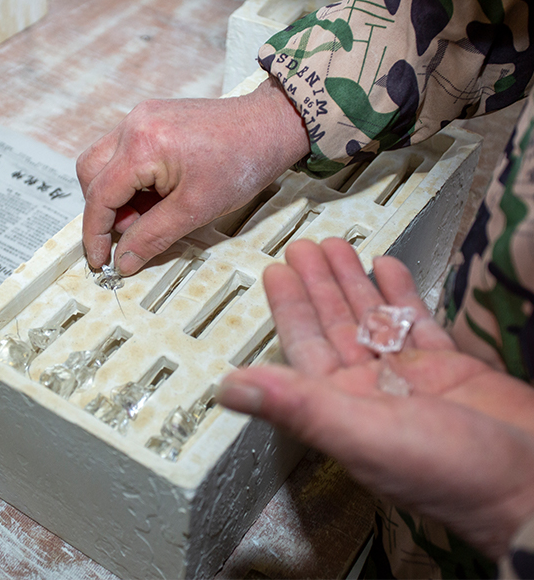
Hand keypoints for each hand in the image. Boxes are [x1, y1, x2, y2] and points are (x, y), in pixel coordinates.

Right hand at [77, 77, 308, 274]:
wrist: (270, 126)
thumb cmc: (242, 162)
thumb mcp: (195, 210)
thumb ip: (152, 236)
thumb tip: (123, 260)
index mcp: (142, 145)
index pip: (99, 195)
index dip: (95, 233)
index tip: (99, 259)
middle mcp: (134, 125)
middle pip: (91, 173)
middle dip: (104, 211)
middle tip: (130, 233)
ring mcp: (141, 117)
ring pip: (104, 162)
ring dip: (117, 195)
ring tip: (150, 213)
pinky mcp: (151, 118)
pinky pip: (124, 152)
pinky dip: (131, 179)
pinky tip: (158, 195)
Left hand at [217, 238, 533, 558]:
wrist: (531, 485)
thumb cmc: (449, 473)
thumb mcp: (360, 433)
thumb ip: (295, 405)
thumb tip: (227, 390)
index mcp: (342, 406)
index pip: (304, 345)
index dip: (288, 308)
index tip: (274, 273)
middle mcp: (371, 390)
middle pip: (335, 325)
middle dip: (318, 285)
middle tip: (303, 247)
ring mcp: (412, 378)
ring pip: (373, 319)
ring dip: (353, 282)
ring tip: (337, 246)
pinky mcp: (452, 369)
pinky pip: (416, 322)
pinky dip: (400, 294)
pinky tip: (387, 268)